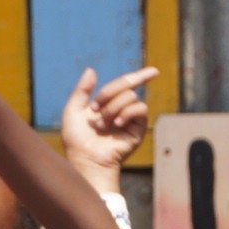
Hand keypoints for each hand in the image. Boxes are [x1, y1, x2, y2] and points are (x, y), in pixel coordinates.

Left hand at [60, 67, 156, 194]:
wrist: (86, 159)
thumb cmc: (77, 140)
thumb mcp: (73, 110)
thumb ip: (81, 90)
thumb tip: (92, 70)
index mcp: (108, 104)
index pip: (127, 86)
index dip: (141, 76)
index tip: (155, 71)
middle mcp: (121, 110)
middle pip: (126, 86)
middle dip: (108, 93)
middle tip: (95, 110)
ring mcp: (131, 120)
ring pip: (131, 96)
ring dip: (113, 107)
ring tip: (103, 125)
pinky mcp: (138, 130)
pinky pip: (140, 109)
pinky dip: (127, 112)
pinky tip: (116, 124)